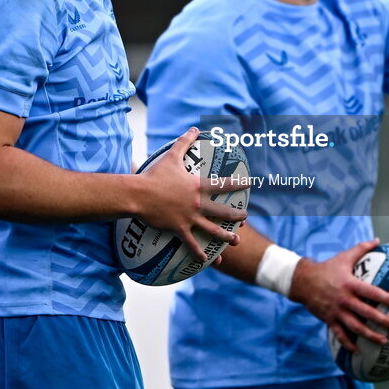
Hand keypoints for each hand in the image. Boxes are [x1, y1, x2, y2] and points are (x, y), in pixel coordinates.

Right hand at [134, 128, 248, 260]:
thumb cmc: (154, 174)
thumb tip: (194, 128)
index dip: (238, 183)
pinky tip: (205, 260)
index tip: (250, 184)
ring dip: (225, 237)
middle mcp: (197, 203)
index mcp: (198, 186)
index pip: (223, 185)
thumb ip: (184, 142)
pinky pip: (191, 243)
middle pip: (222, 211)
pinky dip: (198, 252)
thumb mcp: (171, 156)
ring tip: (236, 241)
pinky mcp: (178, 229)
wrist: (138, 194)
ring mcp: (189, 218)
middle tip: (245, 218)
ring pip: (211, 230)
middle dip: (236, 215)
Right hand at [288, 238, 388, 351]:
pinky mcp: (329, 319)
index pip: (370, 292)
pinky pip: (339, 334)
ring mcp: (336, 311)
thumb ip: (361, 249)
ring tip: (383, 341)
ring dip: (369, 335)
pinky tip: (358, 350)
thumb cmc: (327, 268)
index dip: (384, 298)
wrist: (303, 280)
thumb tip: (377, 241)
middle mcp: (344, 299)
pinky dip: (348, 343)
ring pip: (355, 326)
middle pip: (365, 312)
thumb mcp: (344, 257)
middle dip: (381, 320)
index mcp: (349, 284)